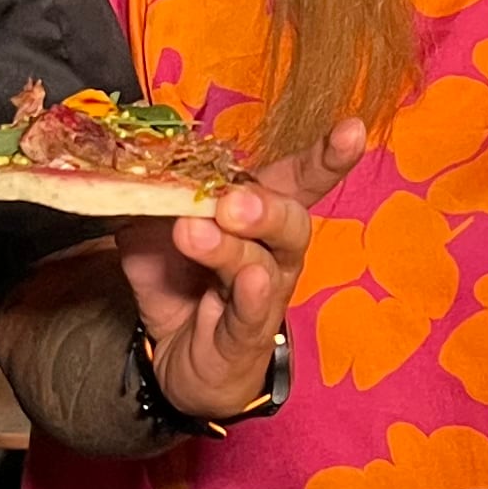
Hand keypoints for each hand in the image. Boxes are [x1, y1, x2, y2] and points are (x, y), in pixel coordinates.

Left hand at [128, 121, 369, 421]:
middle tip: (230, 201)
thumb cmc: (177, 280)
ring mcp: (264, 297)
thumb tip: (133, 167)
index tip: (353, 130)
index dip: (326, 157)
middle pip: (291, 221)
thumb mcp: (150, 231)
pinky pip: (253, 316)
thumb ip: (146, 198)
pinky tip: (249, 281)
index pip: (299, 178)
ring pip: (267, 266)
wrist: (171, 358)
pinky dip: (251, 298)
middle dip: (264, 207)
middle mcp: (274, 252)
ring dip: (233, 246)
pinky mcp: (244, 338)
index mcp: (258, 214)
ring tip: (195, 232)